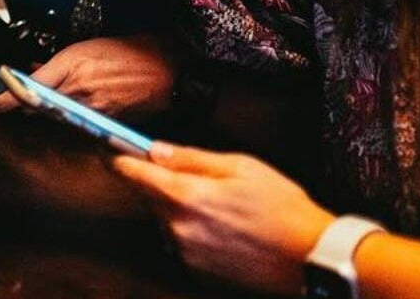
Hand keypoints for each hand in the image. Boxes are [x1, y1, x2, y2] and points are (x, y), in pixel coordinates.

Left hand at [0, 34, 179, 118]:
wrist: (160, 66)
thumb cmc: (123, 52)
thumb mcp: (82, 49)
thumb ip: (54, 64)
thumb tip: (32, 71)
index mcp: (70, 67)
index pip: (30, 89)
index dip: (7, 100)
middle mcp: (78, 90)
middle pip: (39, 108)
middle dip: (26, 107)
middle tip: (14, 105)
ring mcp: (91, 110)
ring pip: (56, 119)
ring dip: (47, 114)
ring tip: (49, 105)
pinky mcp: (105, 123)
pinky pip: (77, 125)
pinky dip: (69, 120)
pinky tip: (73, 112)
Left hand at [114, 143, 333, 294]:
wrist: (310, 257)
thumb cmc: (282, 208)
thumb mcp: (240, 166)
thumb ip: (192, 157)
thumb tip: (156, 149)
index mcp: (186, 195)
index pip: (133, 174)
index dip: (119, 159)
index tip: (109, 150)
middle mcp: (179, 226)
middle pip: (150, 197)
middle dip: (163, 184)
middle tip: (201, 180)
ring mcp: (186, 251)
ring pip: (167, 219)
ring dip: (181, 209)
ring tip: (223, 208)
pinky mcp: (198, 269)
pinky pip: (182, 241)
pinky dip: (194, 231)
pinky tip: (226, 228)